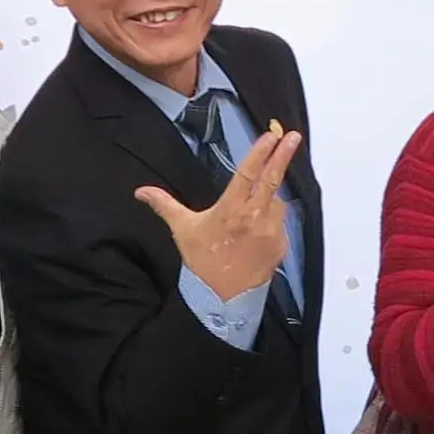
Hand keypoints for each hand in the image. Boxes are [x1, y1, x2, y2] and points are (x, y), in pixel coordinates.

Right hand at [134, 124, 297, 299]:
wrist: (221, 298)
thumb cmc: (202, 262)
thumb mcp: (182, 230)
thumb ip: (164, 205)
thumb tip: (141, 192)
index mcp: (230, 209)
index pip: (247, 173)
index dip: (260, 152)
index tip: (272, 135)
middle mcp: (253, 217)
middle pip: (272, 179)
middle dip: (283, 156)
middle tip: (293, 137)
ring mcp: (271, 231)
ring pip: (278, 201)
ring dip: (271, 196)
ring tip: (254, 208)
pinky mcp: (281, 245)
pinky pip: (281, 223)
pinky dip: (274, 218)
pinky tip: (260, 228)